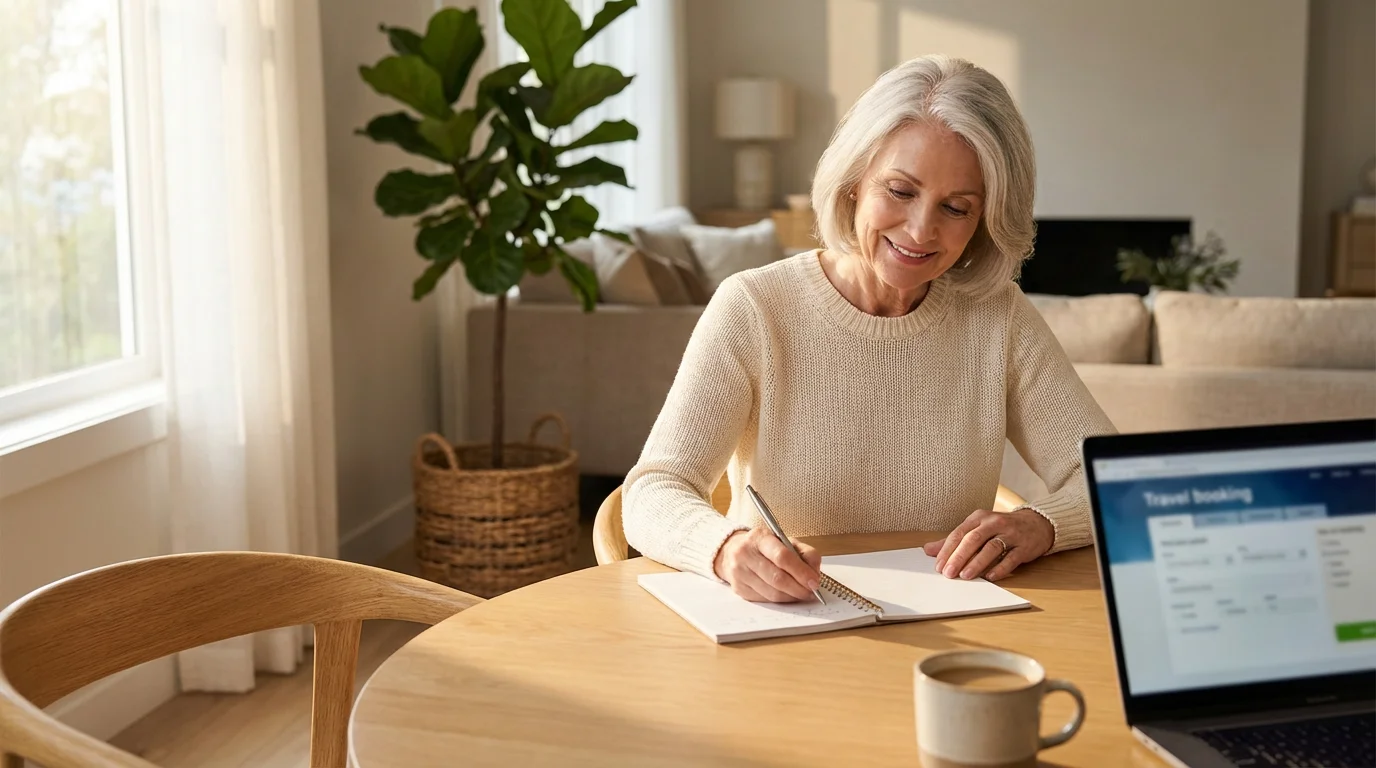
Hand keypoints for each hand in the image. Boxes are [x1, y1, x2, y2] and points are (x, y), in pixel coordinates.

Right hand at [713, 527, 822, 601]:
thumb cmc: (764, 546)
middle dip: (798, 588)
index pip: (782, 556)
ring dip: (791, 597)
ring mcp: (739, 572)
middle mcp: (745, 554)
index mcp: (760, 537)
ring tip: (801, 594)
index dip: (801, 572)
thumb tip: (814, 572)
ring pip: (772, 593)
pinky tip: (787, 595)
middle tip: (811, 592)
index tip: (814, 581)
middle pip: (777, 578)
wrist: (733, 551)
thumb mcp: (785, 541)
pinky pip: (765, 599)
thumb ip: (804, 552)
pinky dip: (780, 600)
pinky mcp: (739, 588)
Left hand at [922, 508, 1053, 581]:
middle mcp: (994, 523)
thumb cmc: (1001, 528)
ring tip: (965, 576)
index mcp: (979, 518)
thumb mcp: (977, 529)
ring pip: (991, 547)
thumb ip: (954, 540)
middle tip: (948, 573)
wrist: (1036, 524)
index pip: (959, 533)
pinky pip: (1011, 557)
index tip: (938, 566)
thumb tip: (928, 550)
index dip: (947, 550)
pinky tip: (990, 577)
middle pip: (973, 539)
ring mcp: (1010, 534)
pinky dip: (1000, 568)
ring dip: (977, 562)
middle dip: (959, 556)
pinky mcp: (1024, 546)